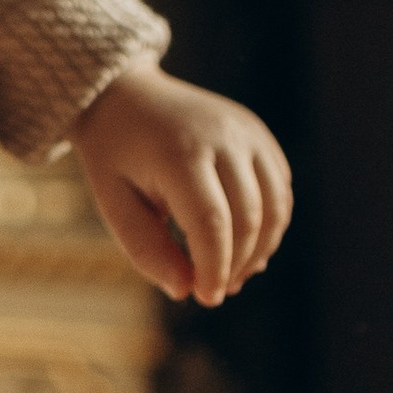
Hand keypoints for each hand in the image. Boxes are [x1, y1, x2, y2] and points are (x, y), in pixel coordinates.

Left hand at [70, 62, 291, 306]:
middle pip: (248, 219)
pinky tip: (245, 245)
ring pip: (274, 207)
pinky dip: (269, 224)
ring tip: (232, 274)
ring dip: (260, 250)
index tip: (205, 297)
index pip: (212, 223)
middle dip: (236, 265)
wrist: (125, 94)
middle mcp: (223, 136)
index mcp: (180, 151)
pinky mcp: (259, 133)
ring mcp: (247, 131)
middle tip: (215, 291)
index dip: (214, 268)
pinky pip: (279, 189)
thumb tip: (185, 290)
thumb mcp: (112, 201)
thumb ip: (145, 248)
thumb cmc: (114, 154)